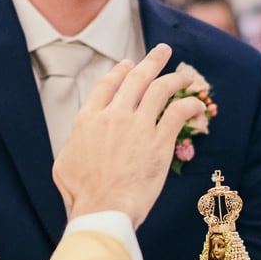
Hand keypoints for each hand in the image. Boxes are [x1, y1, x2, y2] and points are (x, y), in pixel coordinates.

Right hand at [55, 45, 204, 227]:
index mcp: (88, 118)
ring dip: (175, 77)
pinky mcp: (159, 141)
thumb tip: (76, 139)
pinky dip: (189, 104)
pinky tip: (197, 104)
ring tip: (186, 75)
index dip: (120, 71)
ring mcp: (138, 126)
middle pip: (136, 78)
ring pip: (160, 89)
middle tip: (163, 51)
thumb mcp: (63, 163)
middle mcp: (113, 116)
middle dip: (152, 61)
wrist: (103, 208)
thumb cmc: (81, 194)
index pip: (107, 85)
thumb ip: (72, 143)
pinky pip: (178, 112)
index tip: (129, 64)